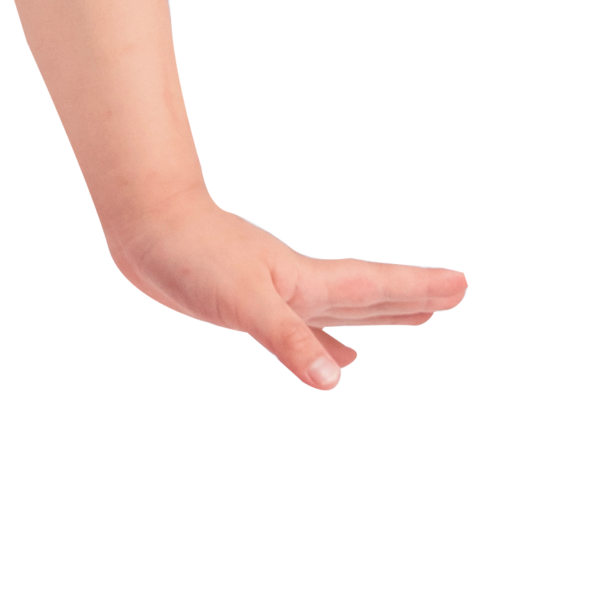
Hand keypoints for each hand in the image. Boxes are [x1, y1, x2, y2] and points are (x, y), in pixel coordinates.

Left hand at [109, 193, 467, 391]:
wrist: (145, 225)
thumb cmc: (192, 257)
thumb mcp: (244, 303)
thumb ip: (289, 340)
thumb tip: (336, 381)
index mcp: (306, 283)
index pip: (375, 287)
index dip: (418, 289)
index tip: (462, 284)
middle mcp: (299, 284)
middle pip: (369, 292)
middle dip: (412, 296)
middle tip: (455, 292)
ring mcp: (275, 290)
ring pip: (342, 307)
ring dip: (377, 316)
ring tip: (415, 321)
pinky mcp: (248, 301)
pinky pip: (301, 327)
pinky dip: (322, 343)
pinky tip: (336, 357)